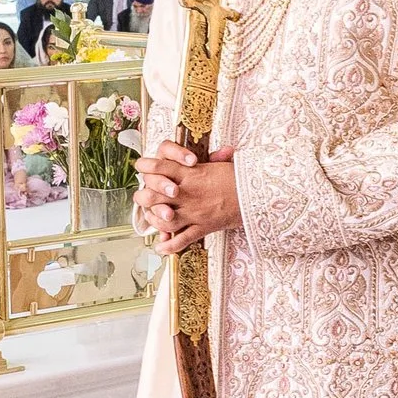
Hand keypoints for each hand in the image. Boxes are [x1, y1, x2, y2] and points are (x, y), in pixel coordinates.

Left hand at [136, 139, 239, 254]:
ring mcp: (194, 213)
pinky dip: (169, 245)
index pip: (159, 166)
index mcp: (190, 174)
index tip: (141, 167)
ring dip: (154, 220)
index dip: (145, 166)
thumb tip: (218, 150)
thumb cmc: (241, 178)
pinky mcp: (203, 227)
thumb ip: (214, 157)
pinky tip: (161, 246)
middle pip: (153, 196)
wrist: (256, 196)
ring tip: (152, 218)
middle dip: (144, 197)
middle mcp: (188, 194)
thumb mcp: (223, 164)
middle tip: (143, 196)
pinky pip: (182, 240)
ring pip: (163, 220)